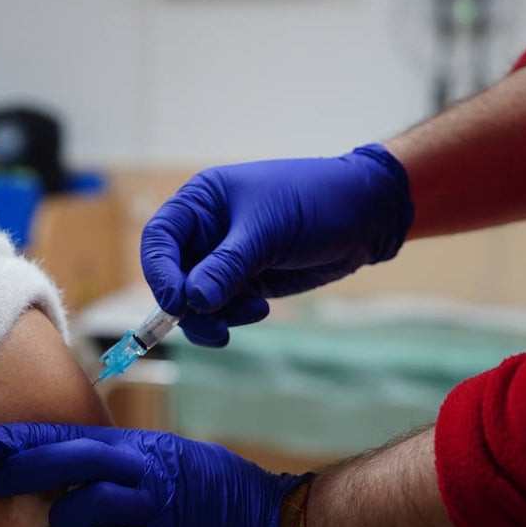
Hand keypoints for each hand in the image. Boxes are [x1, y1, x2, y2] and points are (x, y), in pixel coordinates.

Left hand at [0, 422, 308, 526]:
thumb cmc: (213, 496)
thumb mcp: (169, 462)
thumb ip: (124, 464)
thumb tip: (71, 465)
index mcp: (141, 449)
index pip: (75, 435)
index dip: (28, 437)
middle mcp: (145, 473)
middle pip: (76, 459)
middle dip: (29, 466)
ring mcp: (154, 511)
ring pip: (88, 504)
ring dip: (64, 518)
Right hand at [141, 144, 412, 345]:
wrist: (366, 215)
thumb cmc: (314, 202)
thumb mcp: (268, 231)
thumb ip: (226, 266)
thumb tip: (191, 301)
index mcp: (200, 202)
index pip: (159, 239)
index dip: (159, 272)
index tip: (176, 302)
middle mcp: (205, 230)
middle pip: (172, 276)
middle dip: (188, 304)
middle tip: (213, 325)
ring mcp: (223, 259)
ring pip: (195, 299)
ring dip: (213, 316)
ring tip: (252, 312)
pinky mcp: (244, 281)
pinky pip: (221, 308)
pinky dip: (233, 316)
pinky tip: (261, 308)